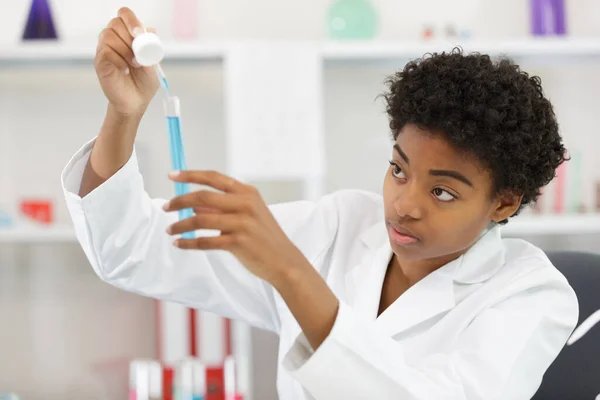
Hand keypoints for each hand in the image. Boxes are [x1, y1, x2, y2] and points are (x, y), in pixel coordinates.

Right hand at [95, 7, 158, 117]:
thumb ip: (151, 47)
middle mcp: (114, 40)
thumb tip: (151, 29)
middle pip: (115, 23)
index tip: (139, 33)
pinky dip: (118, 60)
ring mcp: (105, 50)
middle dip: (129, 37)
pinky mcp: (100, 62)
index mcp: (128, 36)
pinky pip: (105, 52)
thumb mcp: (154, 63)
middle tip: (139, 55)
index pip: (124, 15)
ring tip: (134, 65)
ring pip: (109, 36)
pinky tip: (125, 70)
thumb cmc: (144, 83)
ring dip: (125, 50)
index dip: (131, 20)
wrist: (136, 102)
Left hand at [163, 170, 310, 283]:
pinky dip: (189, 243)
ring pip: (200, 220)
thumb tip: (194, 207)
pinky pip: (205, 241)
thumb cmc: (265, 237)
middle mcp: (245, 204)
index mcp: (247, 193)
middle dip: (180, 201)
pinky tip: (179, 244)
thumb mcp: (249, 214)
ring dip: (181, 225)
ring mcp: (242, 223)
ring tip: (170, 230)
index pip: (214, 178)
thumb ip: (223, 208)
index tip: (171, 175)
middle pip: (203, 197)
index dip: (190, 175)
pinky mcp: (238, 242)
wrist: (284, 261)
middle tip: (166, 208)